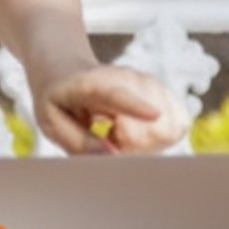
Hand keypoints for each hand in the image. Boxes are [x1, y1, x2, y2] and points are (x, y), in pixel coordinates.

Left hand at [37, 64, 187, 153]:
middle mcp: (125, 78)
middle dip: (133, 147)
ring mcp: (149, 83)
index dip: (135, 105)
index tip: (153, 114)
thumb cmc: (60, 101)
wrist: (69, 72)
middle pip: (149, 125)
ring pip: (167, 128)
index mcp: (90, 84)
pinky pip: (178, 127)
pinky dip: (160, 138)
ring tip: (119, 132)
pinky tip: (138, 130)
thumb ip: (77, 141)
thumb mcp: (50, 122)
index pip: (114, 94)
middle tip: (108, 139)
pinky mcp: (165, 93)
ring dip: (146, 143)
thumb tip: (113, 156)